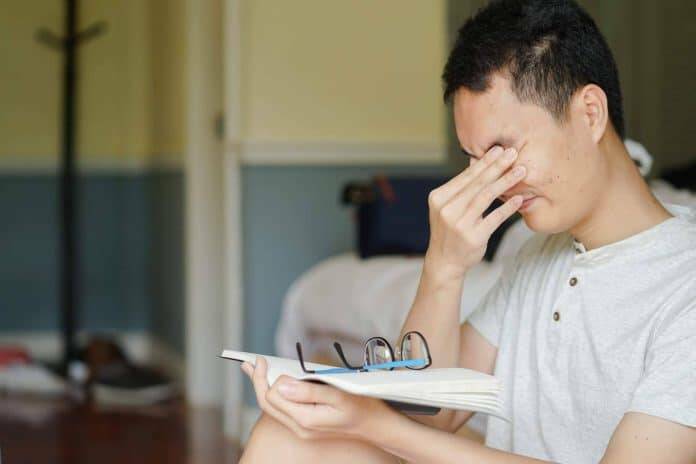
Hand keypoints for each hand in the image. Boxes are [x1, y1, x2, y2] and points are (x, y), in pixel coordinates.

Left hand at [241, 357, 391, 440]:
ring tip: (254, 370)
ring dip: (263, 387)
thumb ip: (308, 391)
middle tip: (249, 363)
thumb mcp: (338, 395)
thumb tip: (280, 384)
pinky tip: (272, 383)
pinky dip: (274, 394)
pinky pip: (283, 409)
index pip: (272, 397)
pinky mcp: (306, 424)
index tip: (262, 359)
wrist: (375, 425)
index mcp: (305, 419)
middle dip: (257, 381)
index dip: (264, 377)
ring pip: (273, 407)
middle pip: (267, 403)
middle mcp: (300, 427)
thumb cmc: (361, 406)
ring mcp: (302, 428)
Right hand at [425, 146, 524, 281]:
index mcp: (439, 198)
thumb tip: (478, 163)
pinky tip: (519, 199)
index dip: (483, 162)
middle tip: (513, 153)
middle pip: (476, 183)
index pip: (465, 176)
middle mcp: (447, 209)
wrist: (444, 261)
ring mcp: (459, 224)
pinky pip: (494, 218)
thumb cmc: (449, 231)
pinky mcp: (473, 237)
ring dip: (505, 182)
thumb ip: (461, 189)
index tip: (499, 149)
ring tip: (521, 171)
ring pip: (485, 197)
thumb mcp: (447, 207)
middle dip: (497, 166)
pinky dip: (507, 207)